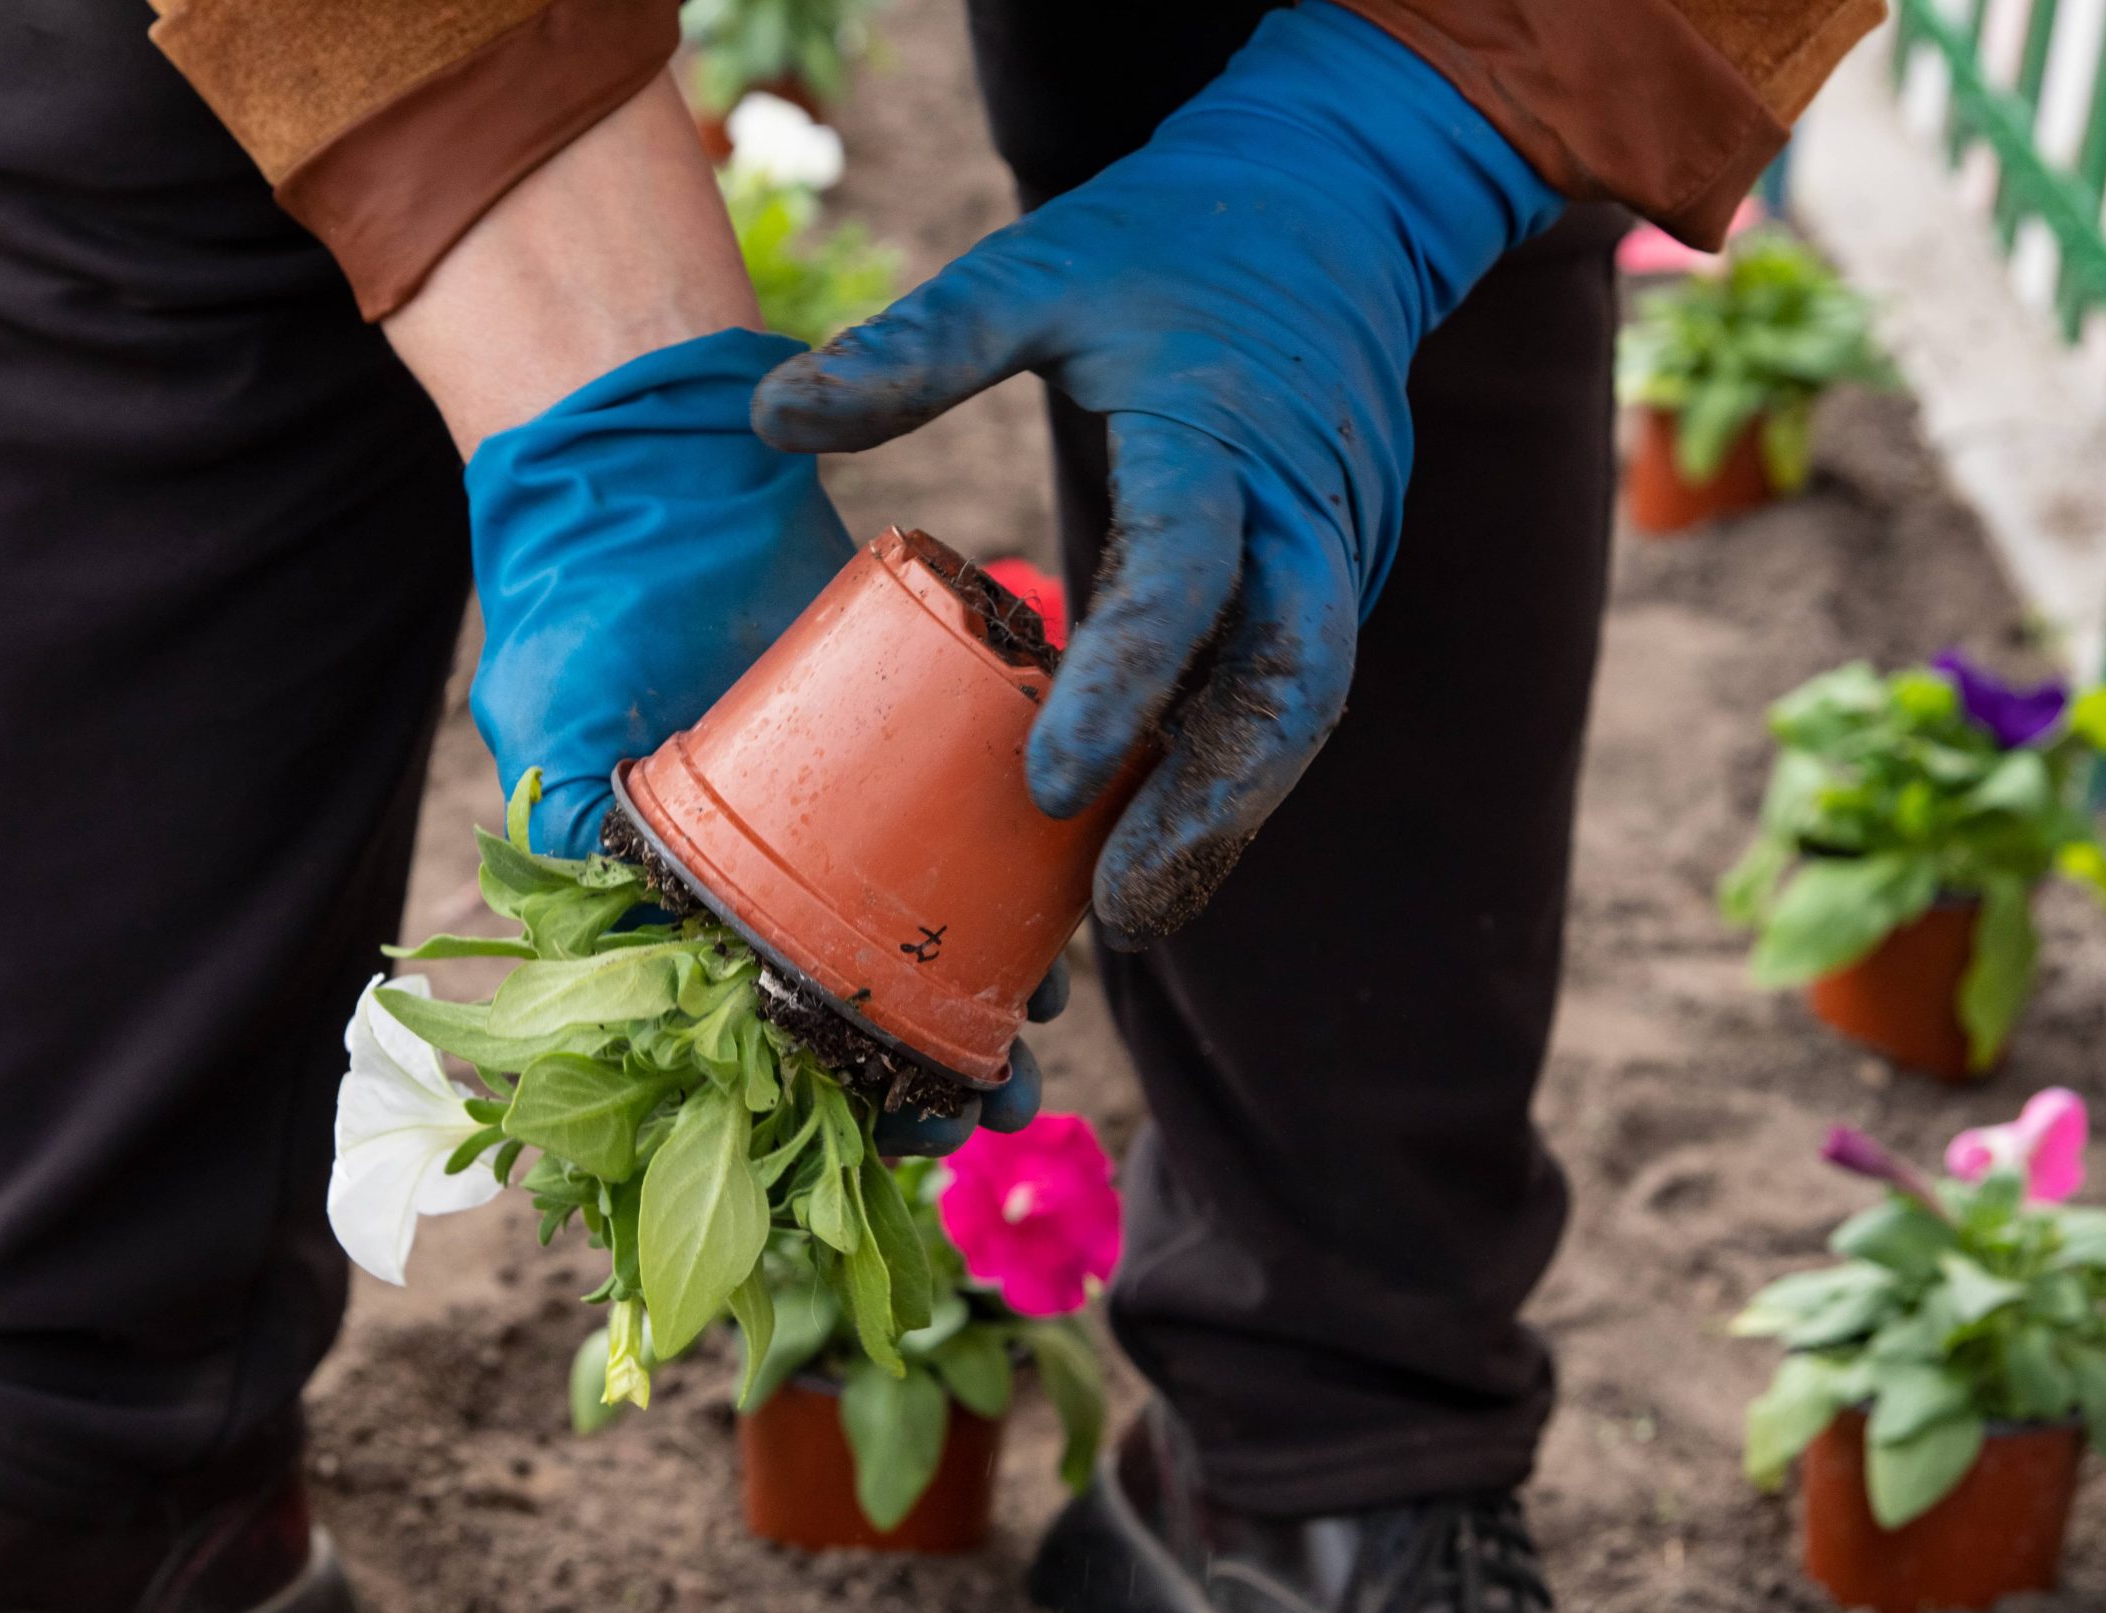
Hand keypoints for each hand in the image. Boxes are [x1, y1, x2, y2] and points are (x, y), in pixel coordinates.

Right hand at [465, 326, 1055, 1138]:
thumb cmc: (578, 602)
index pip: (766, 1035)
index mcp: (688, 902)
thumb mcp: (553, 725)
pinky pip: (981, 815)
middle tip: (999, 1106)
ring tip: (1043, 1030)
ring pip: (935, 926)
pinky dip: (1026, 869)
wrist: (645, 462)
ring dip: (993, 988)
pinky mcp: (917, 726)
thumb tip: (583, 966)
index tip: (902, 1140)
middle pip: (866, 1000)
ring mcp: (853, 803)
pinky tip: (1069, 908)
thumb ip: (563, 837)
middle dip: (933, 1064)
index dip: (833, 1096)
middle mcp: (777, 869)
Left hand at [752, 4, 1560, 943]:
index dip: (1125, 686)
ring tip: (1135, 910)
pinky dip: (1232, 769)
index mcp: (1218, 436)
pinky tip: (1163, 839)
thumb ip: (919, 348)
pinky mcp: (1337, 576)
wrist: (1336, 208)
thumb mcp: (1038, 271)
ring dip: (1227, 816)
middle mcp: (1298, 511)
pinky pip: (1289, 691)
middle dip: (1212, 810)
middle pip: (1288, 686)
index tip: (1049, 785)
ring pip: (1300, 710)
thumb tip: (768, 420)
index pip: (1186, 579)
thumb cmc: (1166, 243)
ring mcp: (1335, 550)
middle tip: (1120, 912)